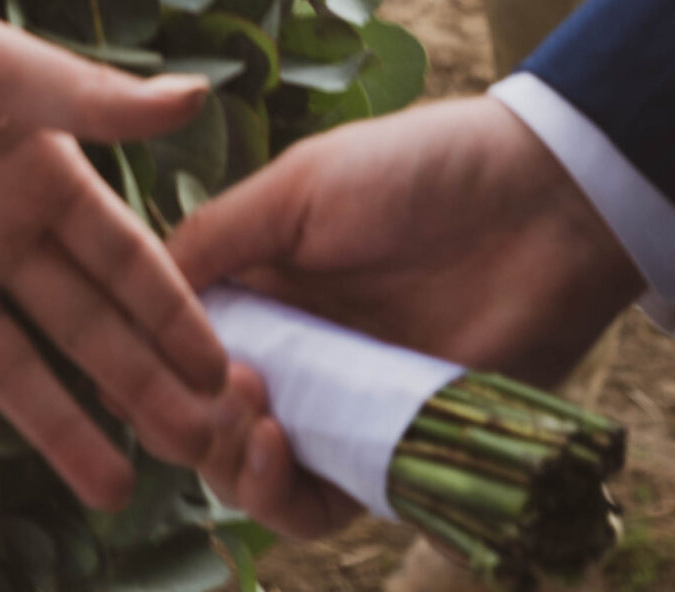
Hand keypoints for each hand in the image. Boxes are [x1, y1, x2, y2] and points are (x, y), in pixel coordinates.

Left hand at [0, 0, 234, 516]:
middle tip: (199, 448)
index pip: (122, 258)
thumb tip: (198, 95)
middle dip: (138, 384)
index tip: (222, 369)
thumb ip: (92, 100)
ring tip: (111, 491)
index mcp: (35, 171)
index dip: (171, 313)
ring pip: (7, 368)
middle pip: (80, 324)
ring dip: (57, 426)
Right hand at [168, 97, 642, 536]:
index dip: (153, 355)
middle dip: (190, 415)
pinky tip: (280, 455)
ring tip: (253, 423)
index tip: (150, 351)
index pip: (178, 339)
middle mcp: (292, 348)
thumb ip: (219, 236)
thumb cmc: (418, 172)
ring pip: (253, 469)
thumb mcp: (301, 186)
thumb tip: (133, 282)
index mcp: (261, 279)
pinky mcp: (392, 450)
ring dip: (231, 460)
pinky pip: (324, 502)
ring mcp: (339, 404)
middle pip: (204, 414)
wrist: (541, 206)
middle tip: (220, 393)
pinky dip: (287, 497)